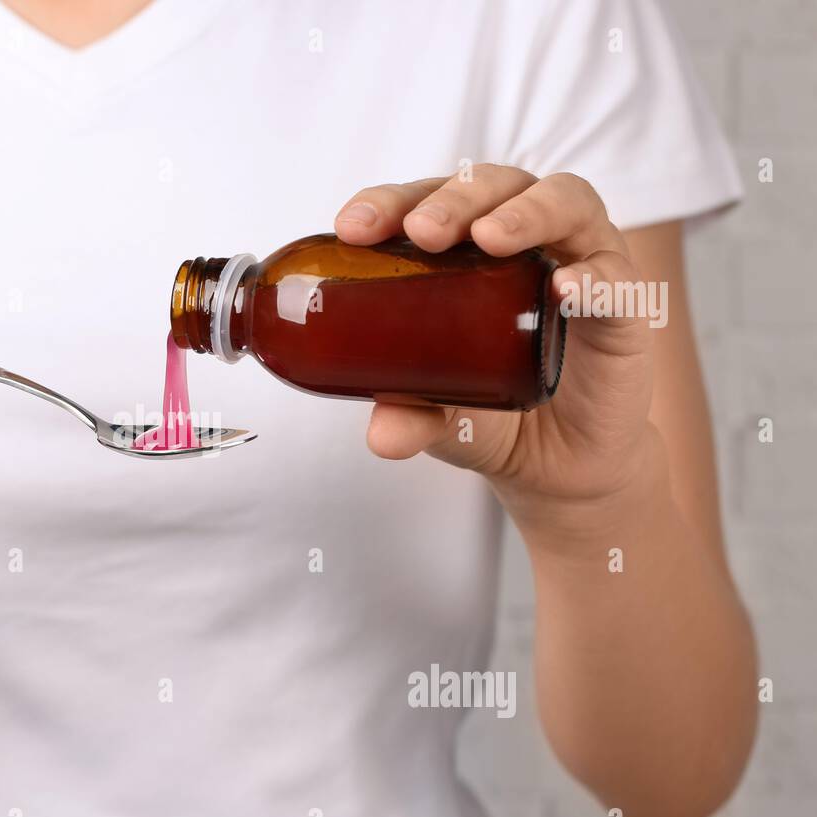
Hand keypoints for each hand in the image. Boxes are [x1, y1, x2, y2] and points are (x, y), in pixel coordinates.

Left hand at [335, 165, 657, 527]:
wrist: (560, 467)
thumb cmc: (491, 416)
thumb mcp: (438, 419)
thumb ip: (410, 417)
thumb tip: (382, 437)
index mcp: (466, 252)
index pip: (428, 202)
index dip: (392, 202)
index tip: (352, 227)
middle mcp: (526, 242)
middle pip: (495, 186)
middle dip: (455, 199)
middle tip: (423, 231)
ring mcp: (582, 264)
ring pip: (565, 203)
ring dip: (525, 213)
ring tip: (490, 237)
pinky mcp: (627, 309)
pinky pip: (618, 278)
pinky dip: (594, 276)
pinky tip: (566, 288)